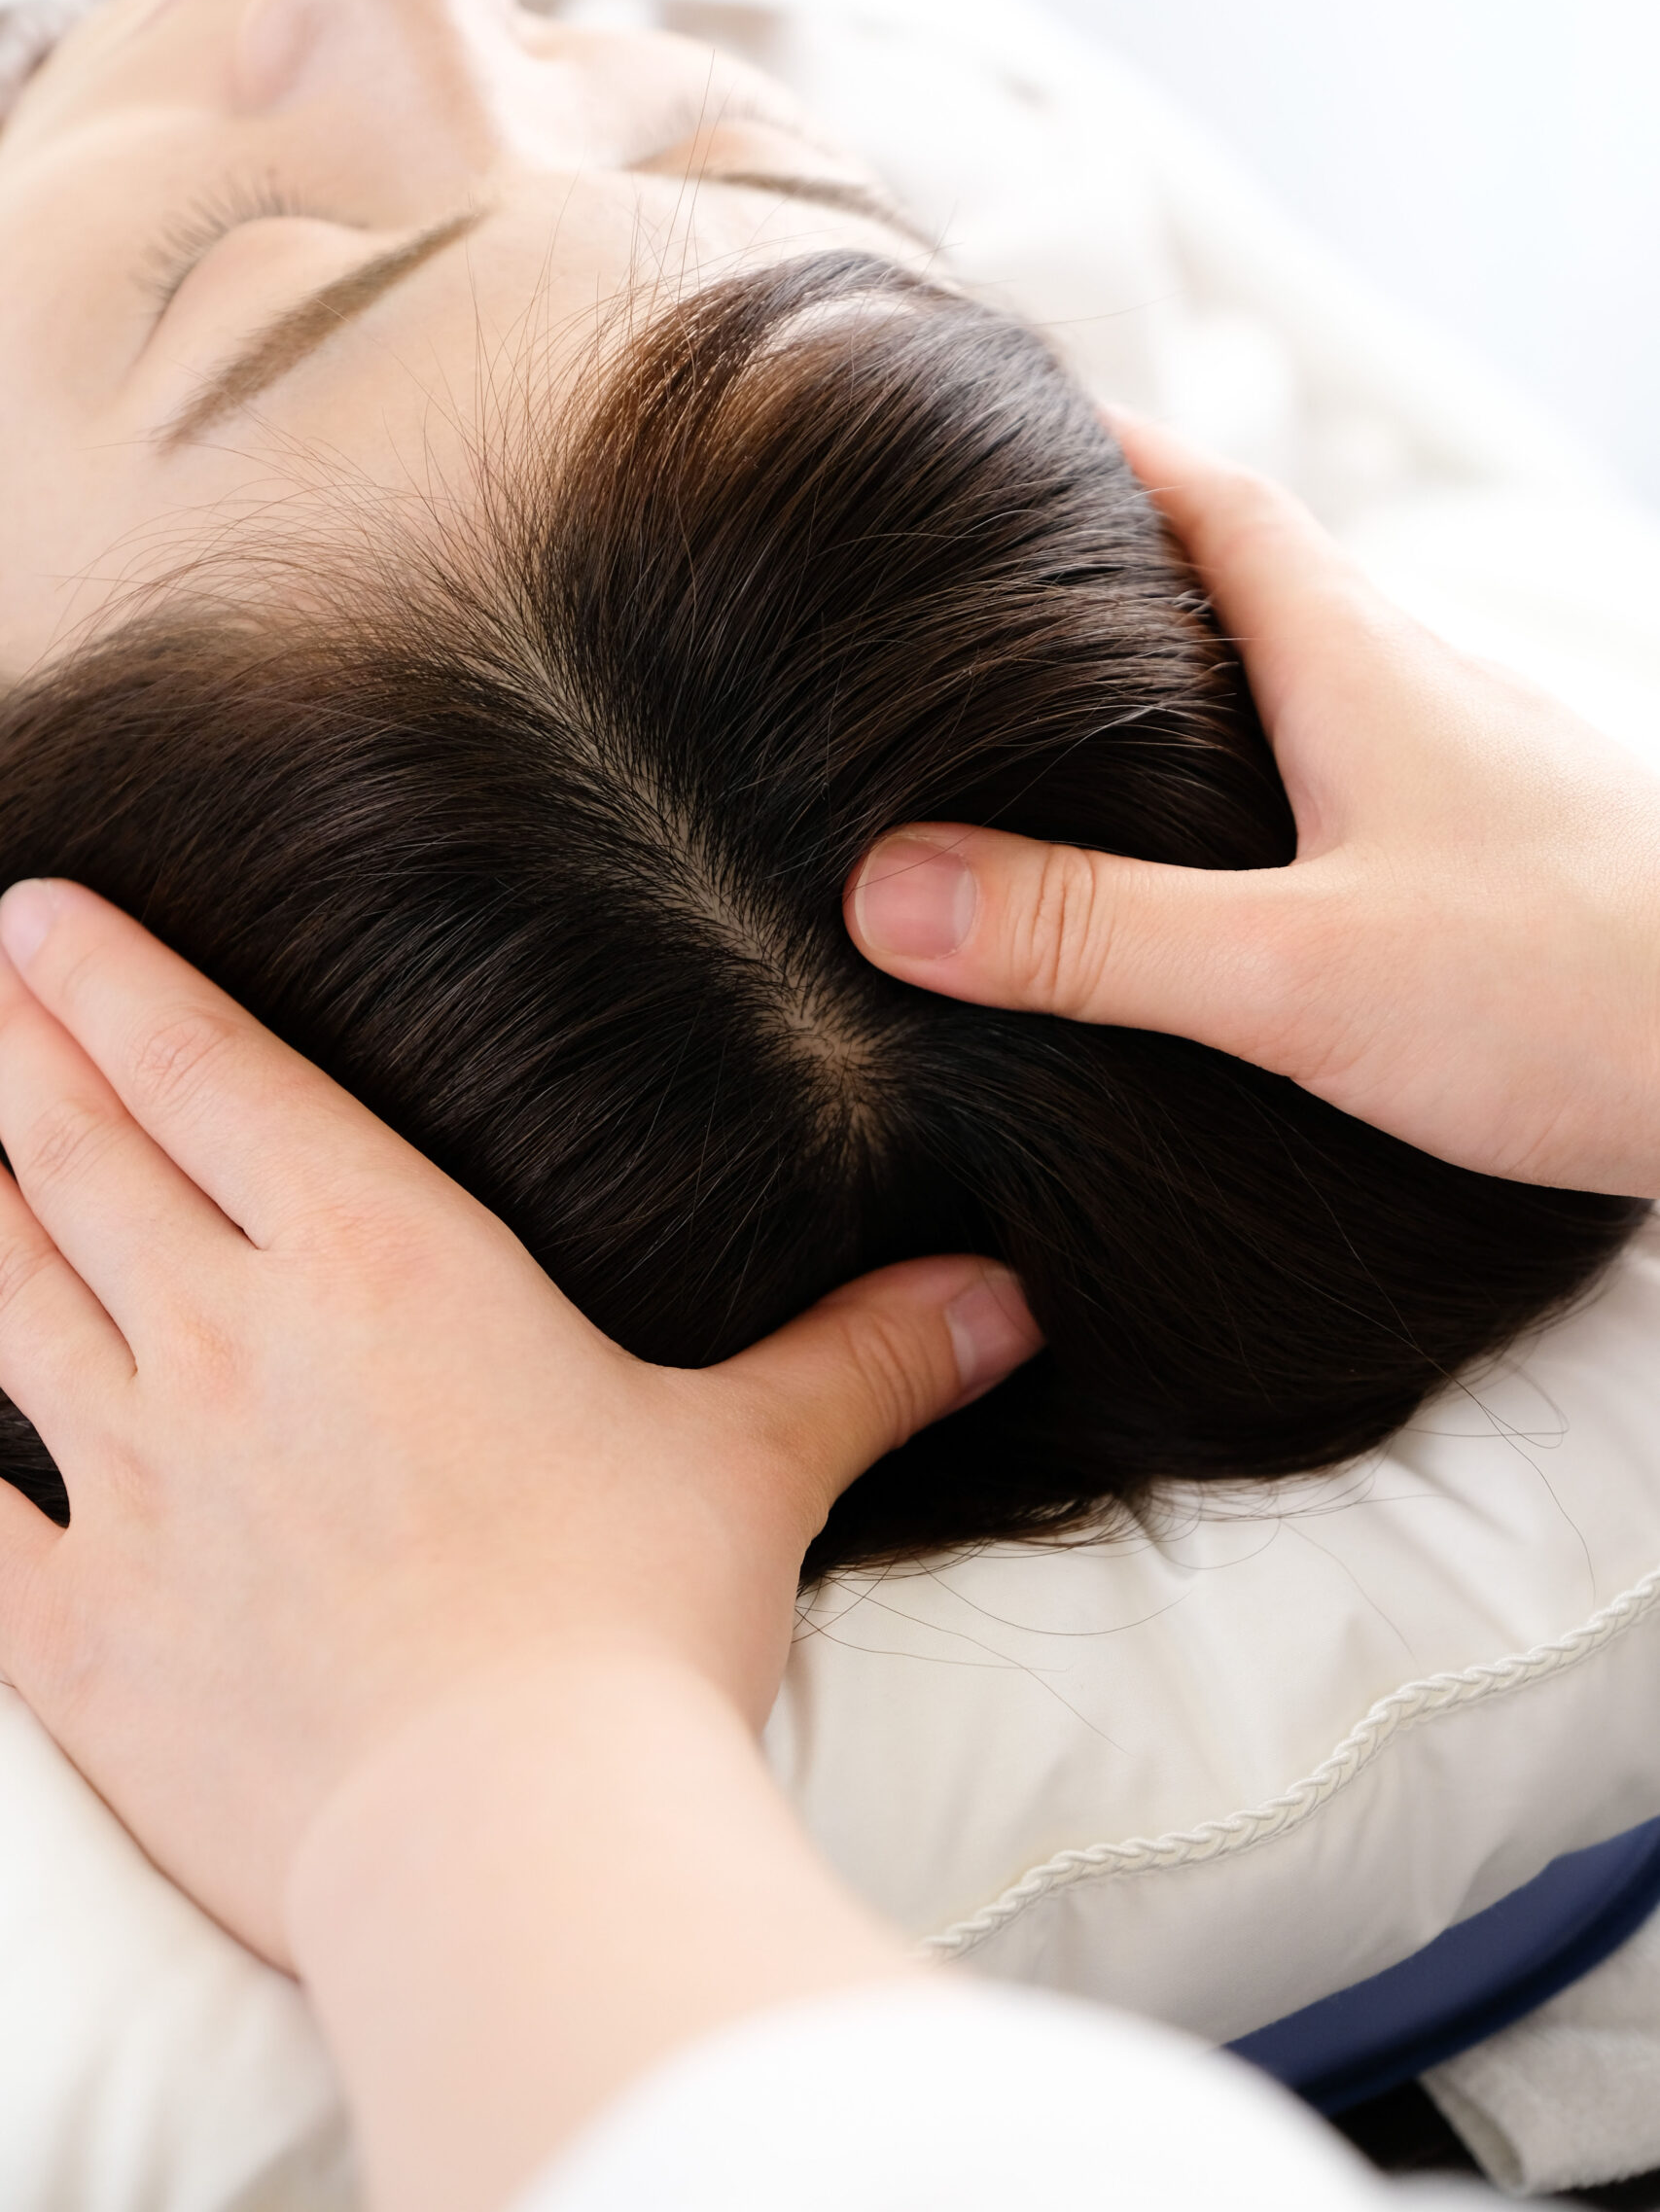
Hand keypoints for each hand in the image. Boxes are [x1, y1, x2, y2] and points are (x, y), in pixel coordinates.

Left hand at [0, 880, 1036, 1969]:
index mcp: (382, 1263)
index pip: (213, 1077)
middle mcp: (231, 1340)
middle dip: (15, 1051)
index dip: (116, 983)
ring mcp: (136, 1482)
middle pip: (78, 1157)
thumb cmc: (637, 1627)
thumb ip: (868, 1359)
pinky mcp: (79, 1631)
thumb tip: (1007, 1298)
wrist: (515, 1843)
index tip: (40, 912)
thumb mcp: (761, 1464)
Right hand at [846, 412, 1659, 1197]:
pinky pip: (1350, 789)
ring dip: (1194, 694)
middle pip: (1248, 583)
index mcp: (1356, 662)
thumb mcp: (1298, 974)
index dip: (1097, 448)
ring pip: (1304, 691)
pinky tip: (1227, 886)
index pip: (1206, 498)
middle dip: (1116, 573)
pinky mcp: (1501, 866)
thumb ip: (1094, 934)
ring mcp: (1468, 776)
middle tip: (986, 595)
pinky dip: (1264, 797)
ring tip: (1069, 746)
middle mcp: (1418, 691)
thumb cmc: (1579, 993)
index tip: (989, 420)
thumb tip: (885, 894)